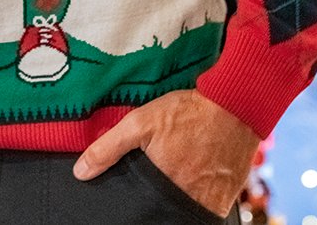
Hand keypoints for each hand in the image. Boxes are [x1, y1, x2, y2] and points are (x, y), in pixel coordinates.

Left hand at [73, 90, 259, 216]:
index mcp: (161, 185)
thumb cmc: (189, 112)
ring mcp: (209, 203)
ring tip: (178, 176)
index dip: (135, 204)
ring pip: (184, 212)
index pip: (140, 209)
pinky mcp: (226, 200)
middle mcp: (185, 199)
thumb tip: (81, 172)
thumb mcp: (141, 122)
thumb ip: (109, 147)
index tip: (135, 194)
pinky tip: (195, 179)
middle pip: (162, 211)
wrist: (236, 105)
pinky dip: (198, 199)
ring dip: (178, 198)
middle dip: (156, 201)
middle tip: (160, 179)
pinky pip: (206, 210)